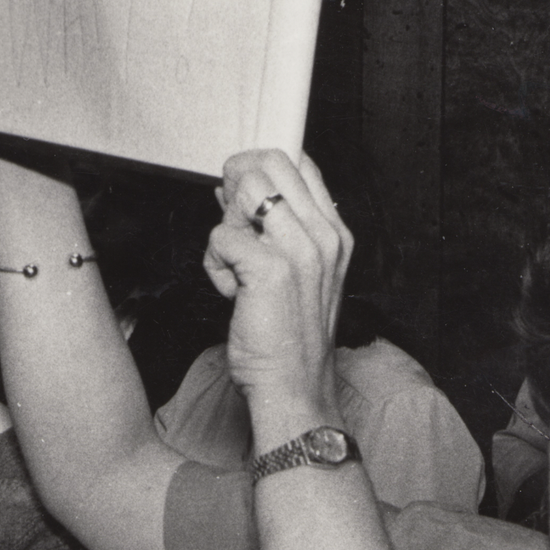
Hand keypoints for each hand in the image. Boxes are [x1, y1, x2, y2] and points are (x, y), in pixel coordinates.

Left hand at [203, 150, 351, 422]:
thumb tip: (232, 188)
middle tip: (230, 223)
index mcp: (335, 233)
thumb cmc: (289, 335)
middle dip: (236, 184)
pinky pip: (221, 237)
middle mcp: (323, 235)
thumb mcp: (294, 272)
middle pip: (269, 163)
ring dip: (227, 225)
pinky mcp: (269, 268)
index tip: (240, 194)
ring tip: (235, 265)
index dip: (260, 167)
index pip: (300, 162)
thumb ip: (271, 229)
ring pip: (244, 191)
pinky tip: (231, 291)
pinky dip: (214, 265)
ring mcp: (300, 249)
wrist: (294, 387)